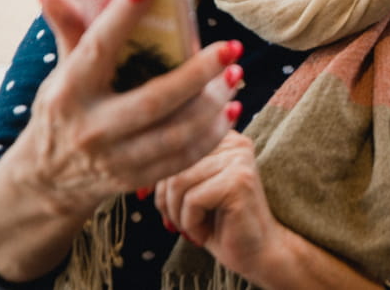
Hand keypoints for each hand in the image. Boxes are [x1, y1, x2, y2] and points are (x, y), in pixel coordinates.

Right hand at [6, 0, 242, 216]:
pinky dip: (212, 135)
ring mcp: (116, 159)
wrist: (48, 181)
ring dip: (213, 105)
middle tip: (229, 48)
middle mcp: (92, 128)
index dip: (120, 18)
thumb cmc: (63, 111)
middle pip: (153, 100)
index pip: (96, 49)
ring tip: (235, 75)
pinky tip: (231, 110)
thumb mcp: (60, 74)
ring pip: (176, 134)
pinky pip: (183, 159)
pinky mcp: (136, 179)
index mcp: (68, 92)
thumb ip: (69, 32)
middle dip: (197, 73)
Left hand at [155, 132, 382, 288]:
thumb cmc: (220, 224)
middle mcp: (234, 141)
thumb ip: (173, 169)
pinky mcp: (240, 181)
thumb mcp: (191, 190)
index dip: (157, 179)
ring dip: (178, 214)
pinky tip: (206, 232)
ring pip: (178, 182)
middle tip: (179, 223)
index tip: (157, 203)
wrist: (257, 253)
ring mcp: (239, 159)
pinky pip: (192, 199)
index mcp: (223, 137)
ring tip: (195, 227)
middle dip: (166, 200)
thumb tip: (132, 162)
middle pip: (172, 163)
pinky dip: (190, 223)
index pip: (172, 148)